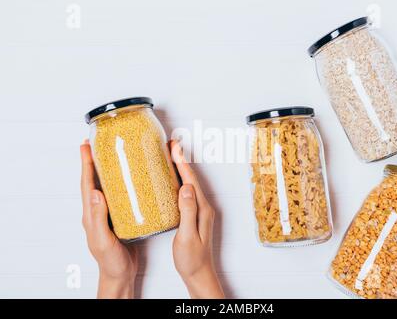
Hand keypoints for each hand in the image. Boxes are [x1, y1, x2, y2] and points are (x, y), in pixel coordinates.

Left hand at [80, 140, 137, 298]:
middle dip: (95, 162)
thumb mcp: (103, 240)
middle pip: (96, 181)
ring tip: (115, 156)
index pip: (87, 184)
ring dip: (109, 171)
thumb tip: (96, 194)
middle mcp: (99, 211)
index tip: (86, 147)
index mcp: (91, 215)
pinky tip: (132, 180)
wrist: (120, 273)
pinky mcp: (122, 217)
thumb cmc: (110, 261)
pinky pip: (122, 196)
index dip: (86, 164)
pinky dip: (124, 184)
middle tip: (99, 145)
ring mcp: (110, 214)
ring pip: (109, 187)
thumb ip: (98, 219)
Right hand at [170, 141, 224, 298]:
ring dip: (181, 169)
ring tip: (170, 157)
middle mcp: (204, 207)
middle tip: (171, 146)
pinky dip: (179, 181)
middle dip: (181, 160)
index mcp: (202, 209)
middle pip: (191, 178)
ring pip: (189, 184)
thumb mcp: (187, 236)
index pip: (191, 181)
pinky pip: (187, 193)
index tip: (175, 148)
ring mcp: (200, 211)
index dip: (182, 163)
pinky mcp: (195, 215)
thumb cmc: (192, 259)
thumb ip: (187, 212)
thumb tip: (186, 188)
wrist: (199, 273)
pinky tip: (172, 180)